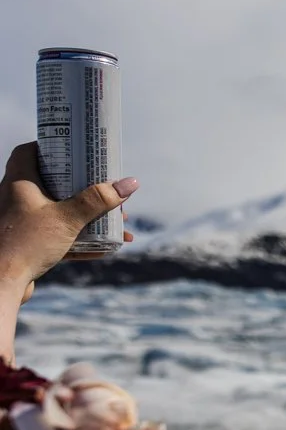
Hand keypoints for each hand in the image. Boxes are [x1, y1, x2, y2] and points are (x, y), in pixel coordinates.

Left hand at [0, 142, 136, 304]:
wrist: (0, 282)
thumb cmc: (25, 244)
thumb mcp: (67, 218)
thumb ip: (98, 200)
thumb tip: (129, 184)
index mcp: (19, 183)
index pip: (29, 152)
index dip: (51, 147)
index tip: (75, 149)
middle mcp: (17, 198)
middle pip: (52, 182)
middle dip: (83, 186)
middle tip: (105, 187)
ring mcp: (23, 222)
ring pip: (59, 211)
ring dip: (88, 215)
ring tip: (115, 221)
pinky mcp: (29, 244)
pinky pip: (59, 235)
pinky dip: (82, 239)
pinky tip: (106, 247)